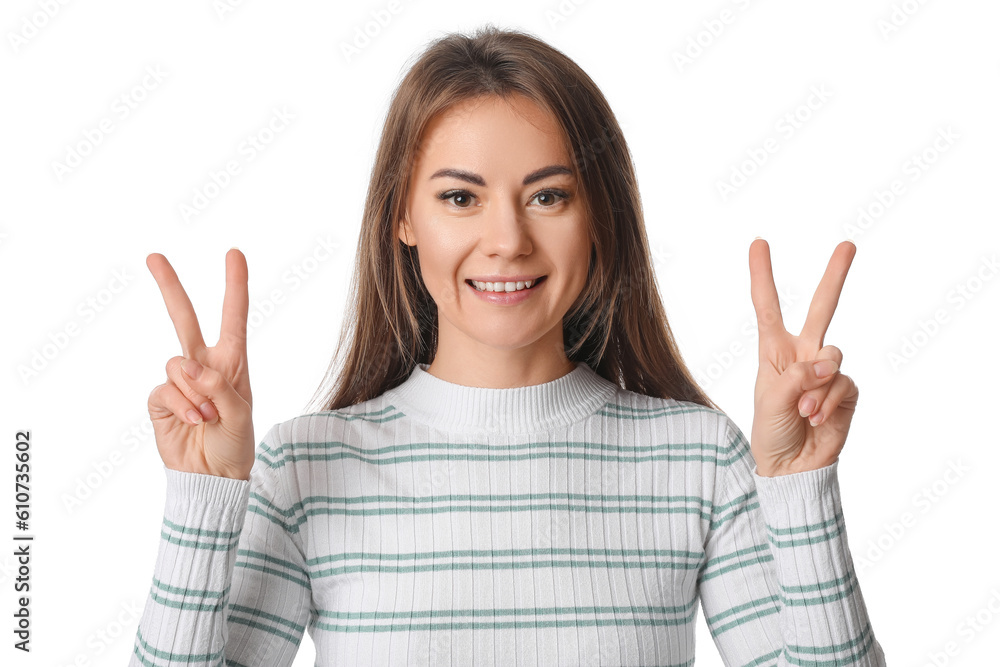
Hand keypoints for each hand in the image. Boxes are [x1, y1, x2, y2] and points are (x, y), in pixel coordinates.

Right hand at [145, 248, 254, 479]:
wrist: (213, 478)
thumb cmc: (236, 445)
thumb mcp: (241, 415)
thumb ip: (218, 386)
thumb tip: (187, 364)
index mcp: (233, 362)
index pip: (234, 317)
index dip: (234, 285)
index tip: (234, 254)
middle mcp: (205, 365)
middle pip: (184, 319)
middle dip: (169, 287)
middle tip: (153, 256)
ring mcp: (181, 382)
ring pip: (177, 363)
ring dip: (196, 392)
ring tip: (210, 417)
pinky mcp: (161, 400)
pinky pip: (165, 389)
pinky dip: (182, 406)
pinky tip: (195, 423)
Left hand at [748, 238, 859, 476]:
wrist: (792, 467)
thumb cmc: (771, 432)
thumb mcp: (769, 400)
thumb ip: (796, 375)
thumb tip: (826, 363)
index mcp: (774, 351)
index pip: (767, 306)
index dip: (762, 275)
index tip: (758, 243)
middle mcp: (803, 355)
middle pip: (821, 308)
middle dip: (835, 276)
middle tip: (848, 245)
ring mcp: (826, 372)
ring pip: (833, 354)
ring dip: (816, 385)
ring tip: (803, 410)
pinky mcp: (846, 391)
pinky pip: (843, 383)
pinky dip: (828, 402)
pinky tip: (816, 419)